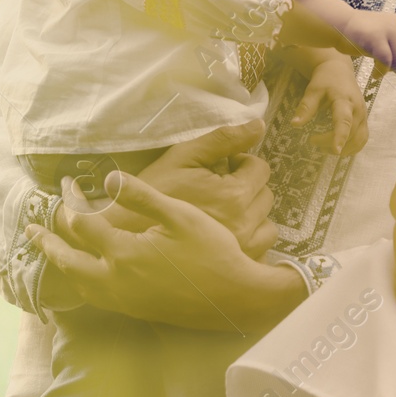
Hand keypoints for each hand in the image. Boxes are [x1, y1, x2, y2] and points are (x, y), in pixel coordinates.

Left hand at [29, 171, 305, 331]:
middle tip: (30, 228)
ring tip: (52, 251)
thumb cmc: (212, 251)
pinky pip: (93, 295)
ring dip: (61, 263)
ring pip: (77, 282)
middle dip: (47, 241)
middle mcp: (115, 280)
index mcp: (124, 253)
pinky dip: (78, 281)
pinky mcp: (133, 310)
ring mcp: (123, 299)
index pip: (82, 223)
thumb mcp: (180, 215)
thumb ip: (142, 196)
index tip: (66, 183)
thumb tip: (109, 177)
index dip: (70, 201)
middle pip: (67, 260)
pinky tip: (84, 274)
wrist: (234, 298)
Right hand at [56, 122, 277, 258]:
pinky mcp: (235, 271)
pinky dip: (249, 241)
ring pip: (268, 225)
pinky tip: (225, 236)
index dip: (240, 163)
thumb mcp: (183, 157)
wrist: (127, 237)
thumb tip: (258, 125)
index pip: (260, 169)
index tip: (221, 168)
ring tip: (224, 212)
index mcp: (233, 196)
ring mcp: (242, 251)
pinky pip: (261, 252)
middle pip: (265, 195)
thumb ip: (223, 139)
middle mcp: (244, 226)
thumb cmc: (152, 194)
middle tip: (219, 188)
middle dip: (247, 186)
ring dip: (252, 214)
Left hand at [291, 55, 368, 154]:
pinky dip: (351, 148)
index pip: (344, 121)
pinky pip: (362, 139)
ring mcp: (363, 116)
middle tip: (312, 141)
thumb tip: (294, 124)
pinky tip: (337, 148)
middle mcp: (358, 110)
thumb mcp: (313, 90)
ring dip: (343, 149)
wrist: (339, 70)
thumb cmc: (325, 79)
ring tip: (323, 148)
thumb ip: (306, 107)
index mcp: (345, 101)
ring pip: (358, 140)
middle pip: (350, 134)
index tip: (336, 150)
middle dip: (331, 143)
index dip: (340, 136)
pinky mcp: (364, 120)